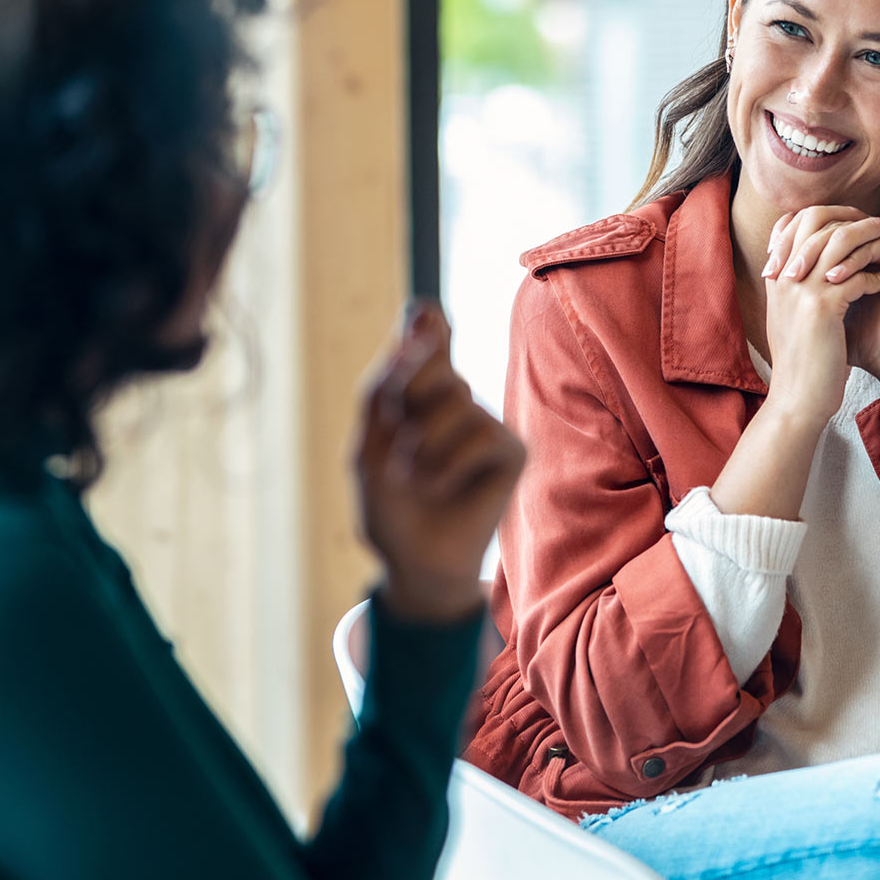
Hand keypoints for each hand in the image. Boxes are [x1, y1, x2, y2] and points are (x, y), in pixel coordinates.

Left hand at [354, 301, 524, 623]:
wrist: (412, 563)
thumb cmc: (389, 506)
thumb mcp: (368, 443)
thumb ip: (384, 383)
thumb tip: (417, 317)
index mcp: (417, 393)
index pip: (426, 333)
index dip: (425, 322)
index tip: (422, 316)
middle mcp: (456, 400)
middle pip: (434, 362)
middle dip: (406, 397)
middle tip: (398, 439)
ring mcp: (486, 423)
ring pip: (457, 398)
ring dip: (422, 443)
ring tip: (415, 478)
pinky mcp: (512, 450)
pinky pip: (482, 433)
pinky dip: (450, 463)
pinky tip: (441, 486)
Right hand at [761, 205, 879, 423]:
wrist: (797, 400)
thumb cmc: (803, 362)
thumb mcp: (792, 318)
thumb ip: (799, 288)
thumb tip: (824, 266)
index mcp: (776, 277)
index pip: (797, 223)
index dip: (832, 214)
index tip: (860, 218)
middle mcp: (783, 277)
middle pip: (818, 222)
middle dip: (858, 217)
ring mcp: (800, 289)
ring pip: (840, 242)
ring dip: (875, 237)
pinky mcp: (822, 307)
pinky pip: (857, 276)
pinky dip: (878, 274)